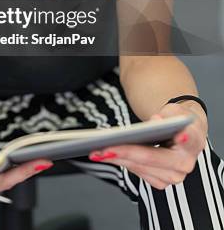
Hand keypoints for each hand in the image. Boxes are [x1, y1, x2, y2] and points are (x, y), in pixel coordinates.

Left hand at [87, 101, 207, 189]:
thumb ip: (168, 113)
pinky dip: (121, 162)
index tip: (178, 136)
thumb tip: (156, 120)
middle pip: (152, 158)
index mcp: (193, 140)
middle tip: (103, 148)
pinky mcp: (161, 180)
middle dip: (125, 152)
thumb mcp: (174, 110)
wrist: (182, 131)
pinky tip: (107, 155)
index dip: (182, 139)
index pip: (187, 139)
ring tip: (98, 152)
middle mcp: (185, 163)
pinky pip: (138, 172)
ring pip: (141, 168)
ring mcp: (173, 175)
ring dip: (118, 160)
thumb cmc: (176, 118)